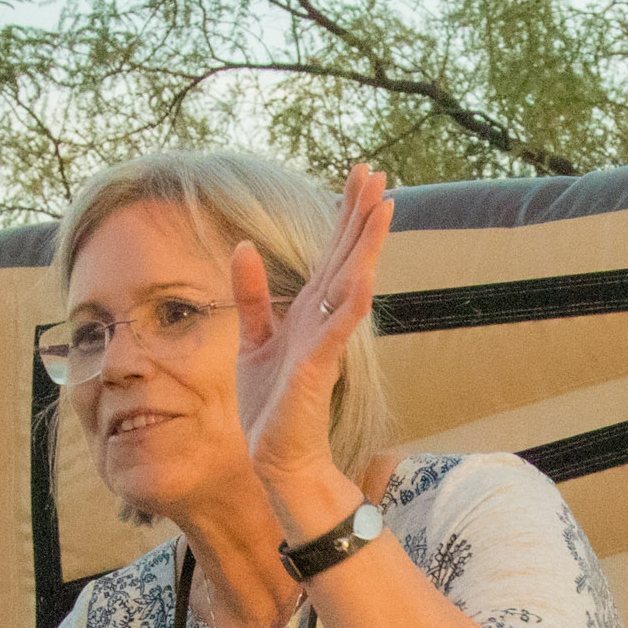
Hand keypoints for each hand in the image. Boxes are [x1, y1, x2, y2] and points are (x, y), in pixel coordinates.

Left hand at [232, 163, 393, 526]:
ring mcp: (324, 341)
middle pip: (347, 257)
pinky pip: (337, 328)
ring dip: (367, 246)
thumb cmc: (270, 404)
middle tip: (379, 171)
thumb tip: (243, 246)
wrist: (274, 456)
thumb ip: (252, 295)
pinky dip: (350, 301)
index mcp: (309, 311)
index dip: (346, 214)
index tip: (361, 174)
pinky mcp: (317, 367)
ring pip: (350, 283)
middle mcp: (323, 320)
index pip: (332, 252)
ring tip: (384, 206)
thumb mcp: (254, 339)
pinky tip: (365, 274)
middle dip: (361, 215)